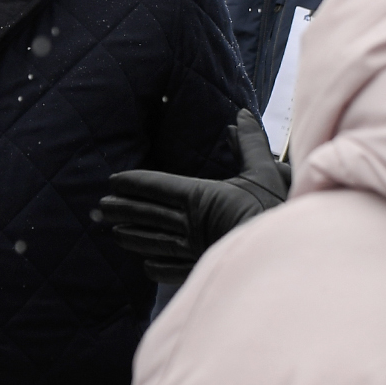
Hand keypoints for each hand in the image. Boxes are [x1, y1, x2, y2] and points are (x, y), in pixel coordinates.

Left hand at [98, 110, 288, 282]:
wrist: (285, 251)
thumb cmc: (274, 209)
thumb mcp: (263, 170)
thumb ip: (248, 143)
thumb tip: (241, 115)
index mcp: (199, 196)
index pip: (157, 186)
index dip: (133, 183)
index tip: (113, 181)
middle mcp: (190, 223)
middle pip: (148, 213)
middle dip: (123, 208)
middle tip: (100, 207)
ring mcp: (193, 249)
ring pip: (154, 241)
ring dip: (132, 235)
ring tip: (114, 232)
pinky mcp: (201, 268)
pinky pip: (171, 267)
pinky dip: (156, 265)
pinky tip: (145, 266)